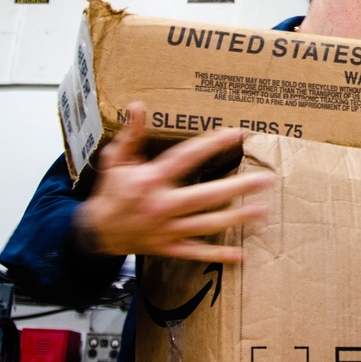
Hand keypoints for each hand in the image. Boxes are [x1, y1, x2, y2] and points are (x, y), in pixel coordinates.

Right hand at [75, 102, 273, 260]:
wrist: (95, 232)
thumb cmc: (111, 193)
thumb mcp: (117, 160)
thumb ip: (132, 134)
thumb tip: (137, 106)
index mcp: (152, 180)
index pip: (187, 158)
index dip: (212, 144)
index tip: (236, 133)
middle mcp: (162, 205)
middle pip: (206, 196)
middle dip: (237, 188)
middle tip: (265, 180)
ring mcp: (167, 229)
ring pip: (207, 225)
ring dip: (236, 219)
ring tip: (263, 211)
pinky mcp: (169, 247)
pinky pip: (196, 252)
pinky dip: (218, 255)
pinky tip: (240, 255)